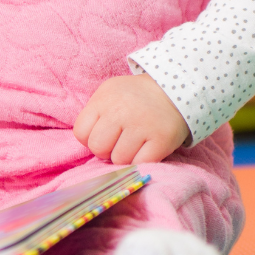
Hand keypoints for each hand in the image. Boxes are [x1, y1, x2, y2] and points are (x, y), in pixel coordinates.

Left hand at [73, 74, 189, 164]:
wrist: (173, 90)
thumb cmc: (134, 97)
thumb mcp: (108, 94)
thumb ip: (94, 114)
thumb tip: (86, 142)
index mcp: (104, 99)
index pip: (80, 133)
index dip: (89, 139)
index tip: (103, 135)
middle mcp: (120, 111)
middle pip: (97, 148)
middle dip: (105, 151)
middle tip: (117, 143)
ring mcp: (142, 126)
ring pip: (119, 159)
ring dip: (124, 157)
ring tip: (133, 144)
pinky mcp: (161, 139)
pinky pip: (140, 163)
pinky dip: (141, 161)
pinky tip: (145, 149)